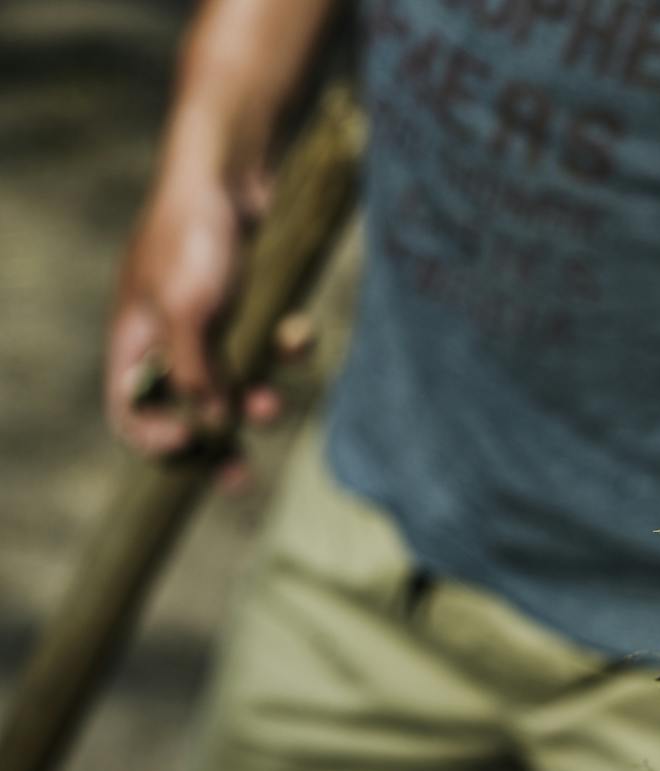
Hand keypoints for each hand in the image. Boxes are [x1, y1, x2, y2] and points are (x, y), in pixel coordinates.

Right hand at [104, 168, 301, 483]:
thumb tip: (212, 421)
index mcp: (133, 340)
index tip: (188, 446)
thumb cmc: (196, 235)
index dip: (152, 439)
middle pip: (186, 411)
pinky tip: (301, 335)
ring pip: (237, 384)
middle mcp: (167, 337)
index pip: (128, 410)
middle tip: (239, 481)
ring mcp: (210, 322)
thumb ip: (195, 371)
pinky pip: (269, 344)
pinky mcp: (248, 305)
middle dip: (215, 444)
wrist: (234, 170)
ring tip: (275, 402)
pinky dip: (287, 347)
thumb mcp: (187, 310)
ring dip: (258, 399)